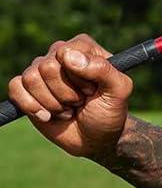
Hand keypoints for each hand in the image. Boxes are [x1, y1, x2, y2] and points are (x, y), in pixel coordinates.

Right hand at [7, 34, 132, 159]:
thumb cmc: (109, 113)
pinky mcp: (26, 88)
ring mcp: (41, 71)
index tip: (92, 91)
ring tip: (67, 109)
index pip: (66, 53)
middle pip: (47, 67)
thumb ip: (103, 70)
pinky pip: (15, 88)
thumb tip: (68, 57)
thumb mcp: (119, 91)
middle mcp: (59, 54)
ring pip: (31, 79)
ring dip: (52, 103)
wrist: (95, 139)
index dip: (78, 78)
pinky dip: (31, 106)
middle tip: (79, 102)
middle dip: (65, 94)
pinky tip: (48, 116)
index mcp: (83, 48)